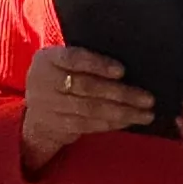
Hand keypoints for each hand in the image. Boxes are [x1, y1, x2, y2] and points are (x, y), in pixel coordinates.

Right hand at [19, 45, 156, 170]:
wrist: (35, 107)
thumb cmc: (63, 76)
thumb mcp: (66, 63)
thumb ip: (88, 60)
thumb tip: (129, 68)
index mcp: (48, 59)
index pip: (74, 59)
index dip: (98, 65)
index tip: (122, 71)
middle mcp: (44, 81)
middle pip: (87, 87)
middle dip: (121, 94)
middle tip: (148, 99)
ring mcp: (49, 105)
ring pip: (90, 109)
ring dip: (122, 113)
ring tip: (145, 114)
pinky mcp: (57, 125)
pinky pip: (88, 125)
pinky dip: (111, 124)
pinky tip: (129, 122)